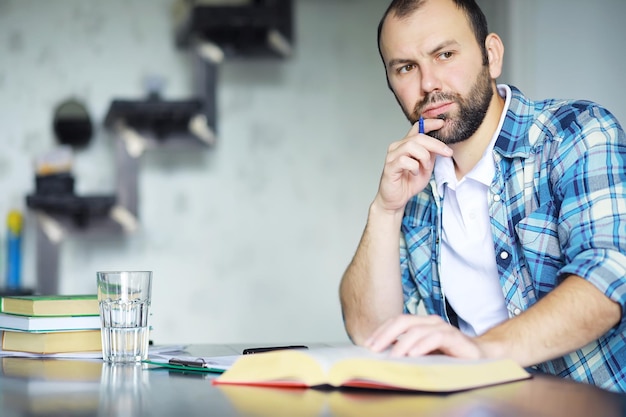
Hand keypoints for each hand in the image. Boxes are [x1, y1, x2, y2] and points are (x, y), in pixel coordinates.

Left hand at [363, 314, 484, 358]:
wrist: (481, 357)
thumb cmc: (449, 356)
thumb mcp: (424, 353)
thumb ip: (407, 351)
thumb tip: (382, 356)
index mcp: (421, 323)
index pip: (397, 322)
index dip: (381, 331)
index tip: (367, 344)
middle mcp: (431, 322)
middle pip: (403, 321)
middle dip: (386, 334)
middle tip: (374, 349)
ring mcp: (443, 328)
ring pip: (417, 330)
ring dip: (402, 343)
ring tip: (392, 357)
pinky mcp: (455, 337)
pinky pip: (436, 337)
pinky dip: (423, 345)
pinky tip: (413, 354)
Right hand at [373, 118, 449, 213]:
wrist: (396, 200)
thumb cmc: (408, 183)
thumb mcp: (426, 167)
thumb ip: (431, 155)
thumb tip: (441, 144)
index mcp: (406, 145)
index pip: (417, 128)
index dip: (429, 123)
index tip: (442, 123)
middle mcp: (397, 147)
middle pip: (418, 137)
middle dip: (436, 144)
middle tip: (447, 153)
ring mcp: (392, 156)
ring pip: (411, 146)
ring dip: (424, 157)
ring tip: (425, 168)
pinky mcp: (389, 167)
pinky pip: (404, 160)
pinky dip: (414, 167)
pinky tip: (414, 173)